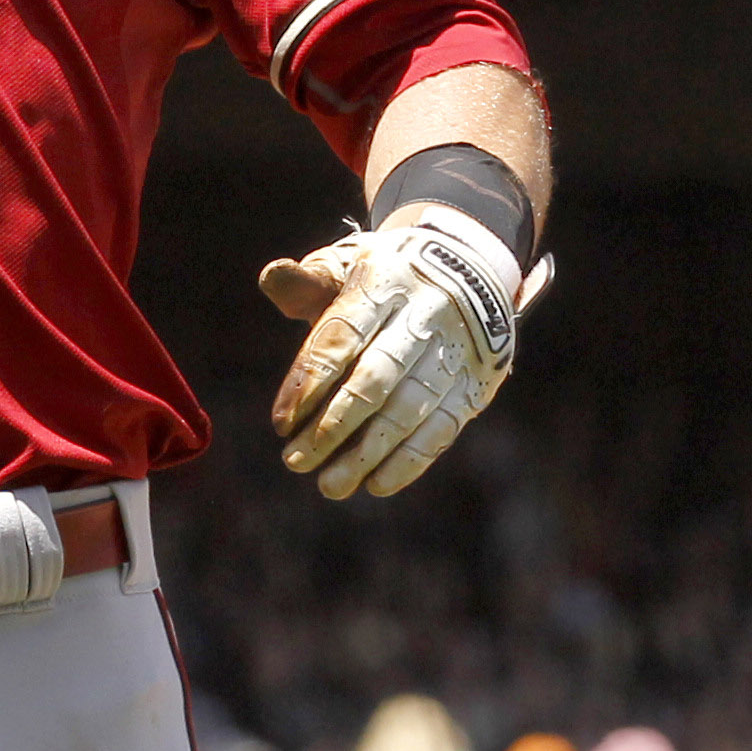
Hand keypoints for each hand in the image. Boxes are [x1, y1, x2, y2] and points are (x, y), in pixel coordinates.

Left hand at [258, 204, 551, 499]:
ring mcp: (457, 351)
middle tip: (295, 463)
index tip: (280, 425)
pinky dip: (411, 460)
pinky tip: (376, 484)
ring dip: (368, 452)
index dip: (309, 382)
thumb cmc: (382, 279)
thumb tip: (272, 276)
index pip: (341, 337)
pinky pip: (444, 427)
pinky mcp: (478, 381)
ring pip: (409, 409)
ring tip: (330, 485)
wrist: (468, 268)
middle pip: (375, 379)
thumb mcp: (346, 265)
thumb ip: (307, 283)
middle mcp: (424, 316)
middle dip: (333, 426)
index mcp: (384, 284)